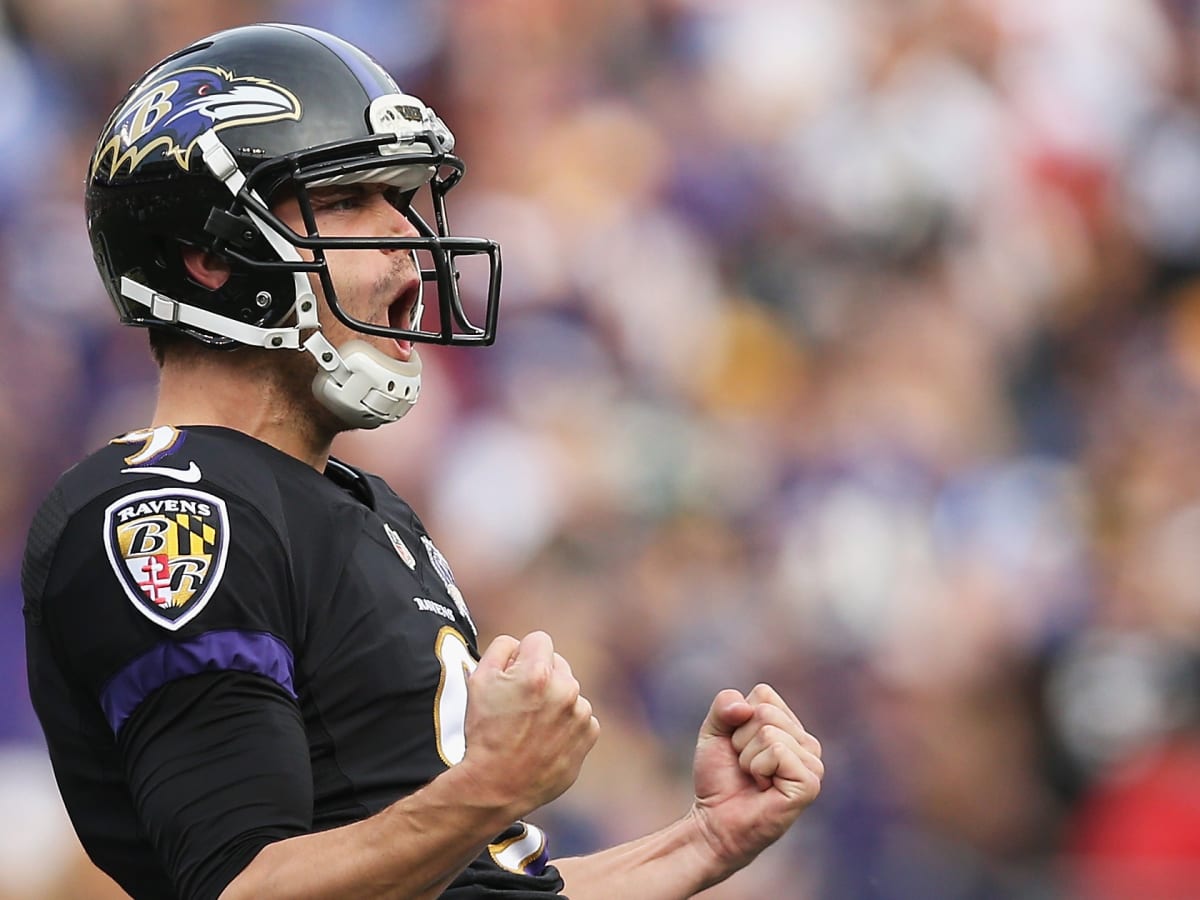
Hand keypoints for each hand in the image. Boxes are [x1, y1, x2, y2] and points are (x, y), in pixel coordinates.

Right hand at [460, 631, 600, 817]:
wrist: (496, 786)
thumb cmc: (484, 734)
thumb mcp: (478, 681)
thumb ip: (501, 649)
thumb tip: (519, 644)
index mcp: (538, 672)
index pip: (538, 641)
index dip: (522, 656)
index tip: (513, 675)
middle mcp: (565, 690)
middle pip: (557, 664)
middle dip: (541, 677)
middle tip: (519, 704)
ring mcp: (580, 714)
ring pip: (569, 692)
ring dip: (555, 702)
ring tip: (530, 726)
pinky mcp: (588, 735)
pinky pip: (581, 718)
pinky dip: (566, 724)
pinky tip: (545, 739)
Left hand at [688, 684, 822, 874]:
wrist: (715, 822)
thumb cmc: (719, 779)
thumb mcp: (713, 732)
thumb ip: (724, 705)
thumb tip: (746, 707)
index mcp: (789, 726)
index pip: (763, 694)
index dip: (737, 720)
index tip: (737, 747)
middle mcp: (806, 742)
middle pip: (765, 711)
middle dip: (741, 740)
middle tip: (745, 767)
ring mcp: (812, 763)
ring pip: (769, 731)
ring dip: (747, 757)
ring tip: (754, 778)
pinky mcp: (809, 783)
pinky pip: (777, 751)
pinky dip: (758, 768)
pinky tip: (763, 788)